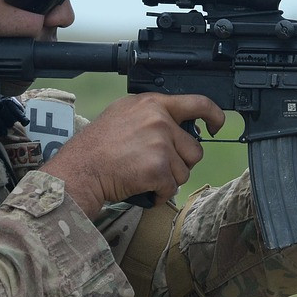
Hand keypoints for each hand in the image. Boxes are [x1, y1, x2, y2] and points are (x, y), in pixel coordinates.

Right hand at [41, 93, 225, 216]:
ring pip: (185, 171)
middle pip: (194, 149)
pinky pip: (172, 188)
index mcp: (152, 104)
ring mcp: (160, 144)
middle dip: (180, 163)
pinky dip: (159, 194)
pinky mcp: (158, 168)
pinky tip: (142, 187)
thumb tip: (176, 124)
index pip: (198, 103)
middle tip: (154, 165)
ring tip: (143, 174)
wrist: (80, 169)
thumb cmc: (96, 146)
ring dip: (168, 180)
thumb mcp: (124, 113)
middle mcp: (159, 120)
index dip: (215, 115)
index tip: (216, 126)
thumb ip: (152, 114)